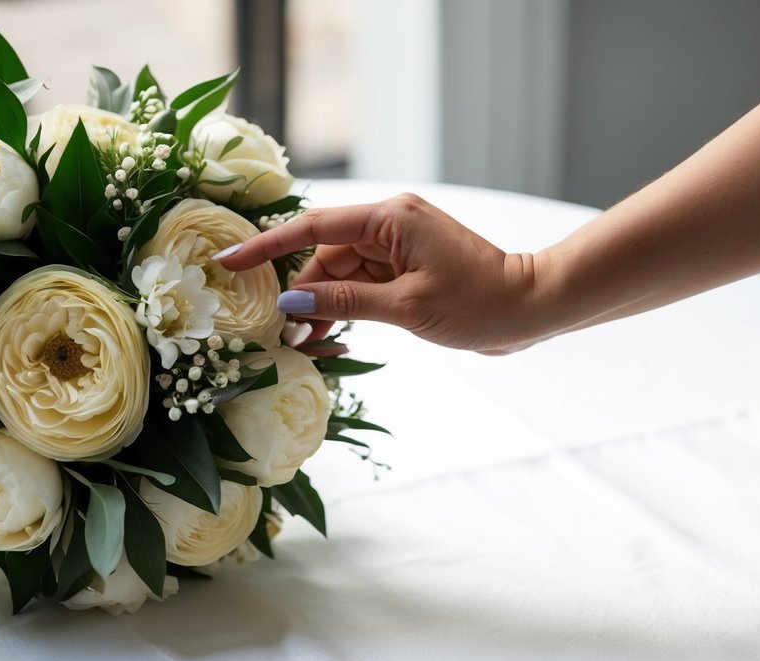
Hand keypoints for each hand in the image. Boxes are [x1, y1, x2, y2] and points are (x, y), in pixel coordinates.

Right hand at [217, 193, 545, 353]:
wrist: (530, 308)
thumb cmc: (479, 303)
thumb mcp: (406, 306)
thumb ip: (345, 301)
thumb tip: (290, 300)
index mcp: (389, 219)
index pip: (313, 227)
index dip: (267, 246)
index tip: (229, 262)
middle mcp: (390, 225)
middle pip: (324, 255)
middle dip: (299, 290)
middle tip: (278, 332)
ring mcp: (399, 247)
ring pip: (340, 274)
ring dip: (320, 305)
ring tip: (302, 342)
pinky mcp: (407, 270)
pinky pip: (361, 286)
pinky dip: (343, 309)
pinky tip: (328, 335)